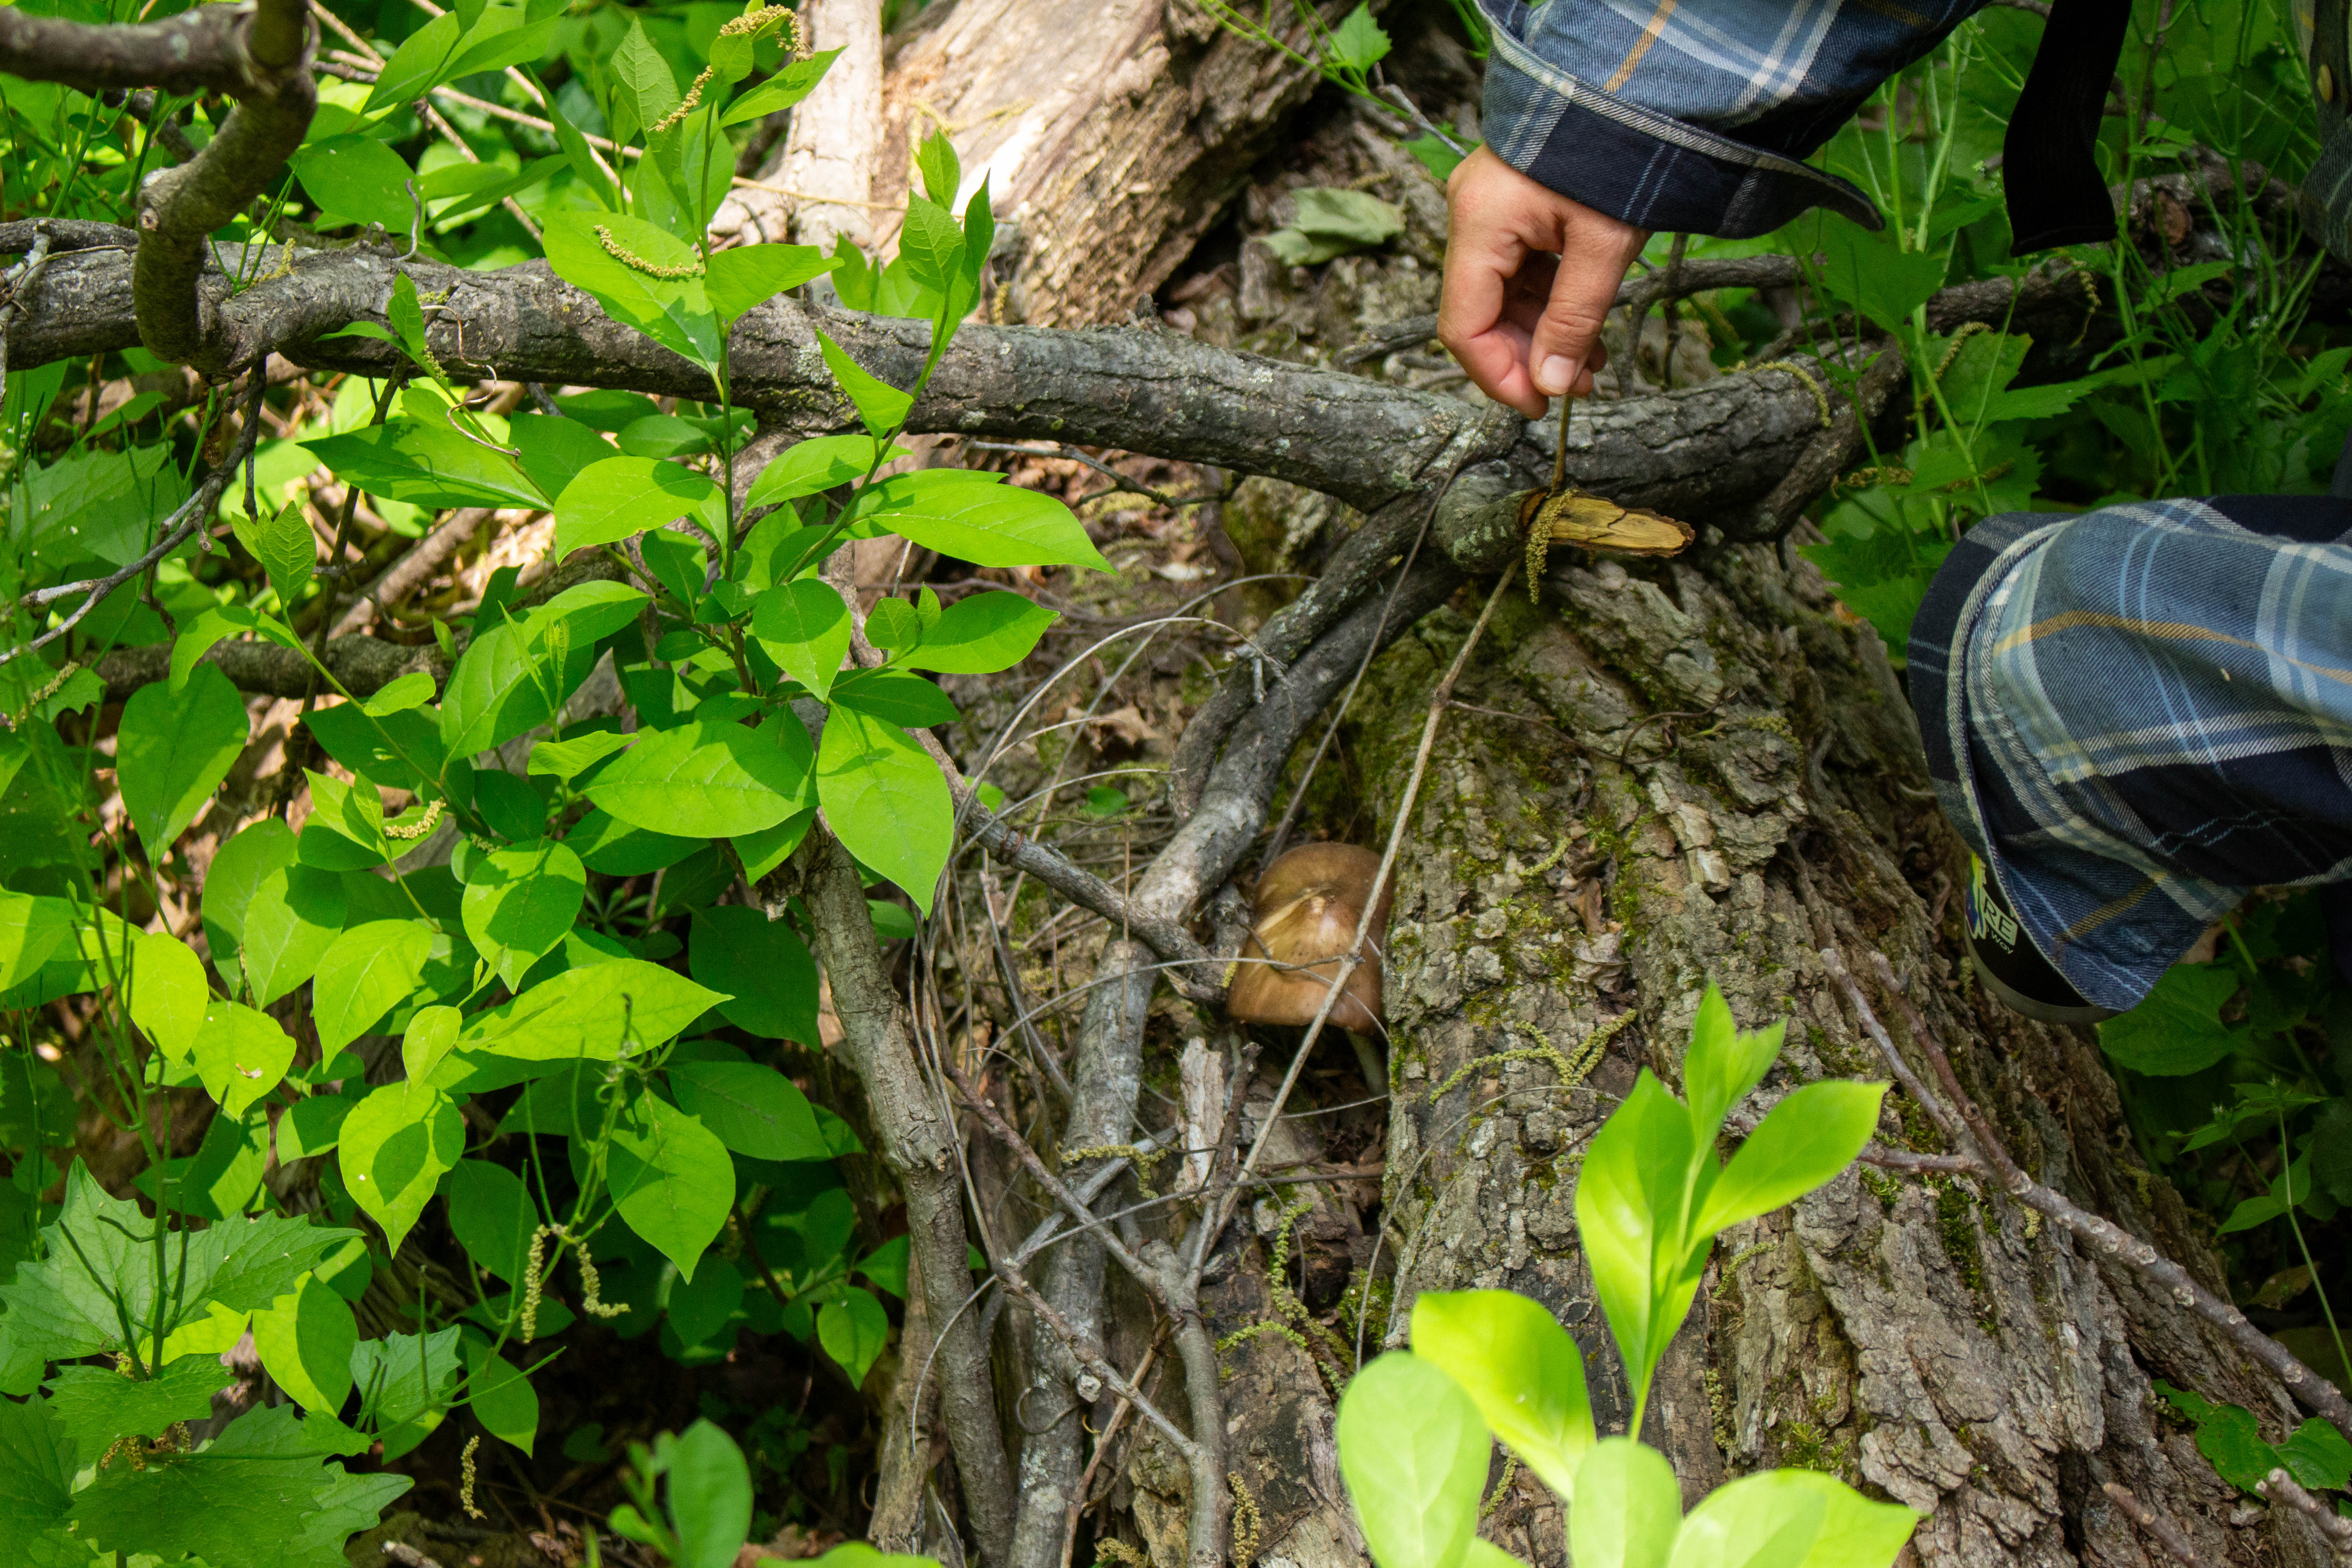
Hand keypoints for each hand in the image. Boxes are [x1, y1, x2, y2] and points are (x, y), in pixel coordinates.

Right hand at [1439, 145, 1650, 418]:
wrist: (1638, 82)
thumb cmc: (1622, 154)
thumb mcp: (1605, 246)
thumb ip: (1575, 319)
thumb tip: (1551, 386)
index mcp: (1480, 223)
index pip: (1464, 326)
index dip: (1497, 376)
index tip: (1538, 407)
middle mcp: (1471, 215)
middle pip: (1481, 313)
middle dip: (1528, 357)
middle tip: (1578, 387)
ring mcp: (1491, 207)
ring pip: (1503, 295)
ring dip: (1544, 334)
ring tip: (1591, 364)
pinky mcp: (1516, 204)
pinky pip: (1521, 269)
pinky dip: (1550, 302)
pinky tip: (1585, 328)